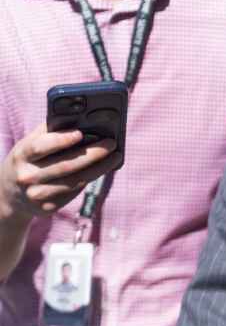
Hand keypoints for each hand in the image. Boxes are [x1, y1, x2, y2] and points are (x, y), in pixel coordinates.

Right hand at [0, 123, 117, 219]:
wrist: (9, 194)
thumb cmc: (28, 160)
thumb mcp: (30, 143)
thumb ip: (51, 130)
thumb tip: (80, 116)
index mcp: (21, 155)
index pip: (41, 147)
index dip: (61, 140)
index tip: (80, 133)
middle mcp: (26, 176)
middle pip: (65, 165)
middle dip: (92, 154)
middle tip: (112, 143)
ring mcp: (35, 195)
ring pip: (74, 181)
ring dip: (99, 169)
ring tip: (115, 157)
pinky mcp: (47, 208)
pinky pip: (73, 192)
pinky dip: (89, 179)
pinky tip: (101, 170)